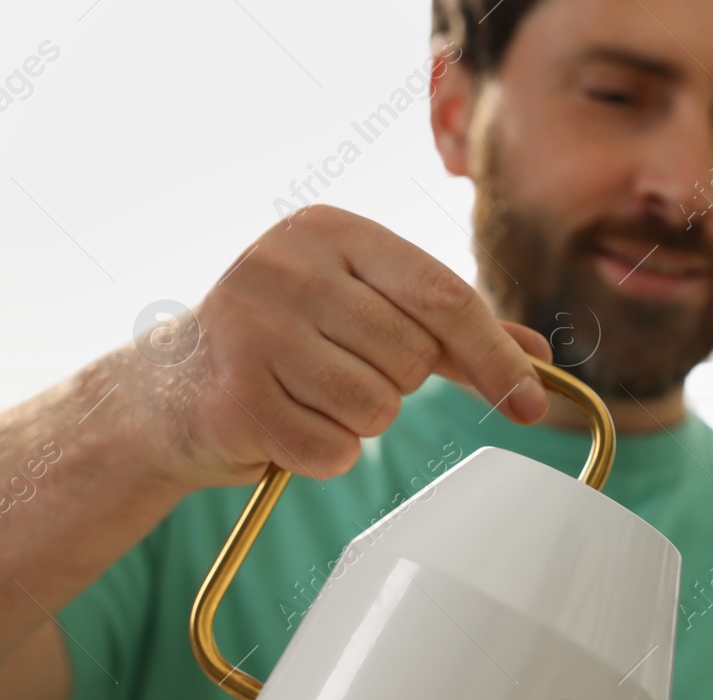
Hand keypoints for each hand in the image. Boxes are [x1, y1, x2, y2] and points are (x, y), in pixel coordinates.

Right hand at [123, 204, 551, 489]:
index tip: (533, 407)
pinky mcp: (234, 397)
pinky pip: (333, 450)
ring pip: (376, 408)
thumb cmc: (289, 346)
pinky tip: (285, 425)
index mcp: (330, 231)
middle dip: (396, 385)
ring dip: (358, 422)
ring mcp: (251, 328)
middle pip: (412, 359)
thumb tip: (540, 357)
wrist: (172, 390)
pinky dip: (324, 454)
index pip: (445, 296)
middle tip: (342, 373)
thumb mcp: (369, 316)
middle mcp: (285, 266)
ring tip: (309, 397)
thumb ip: (454, 332)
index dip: (496, 358)